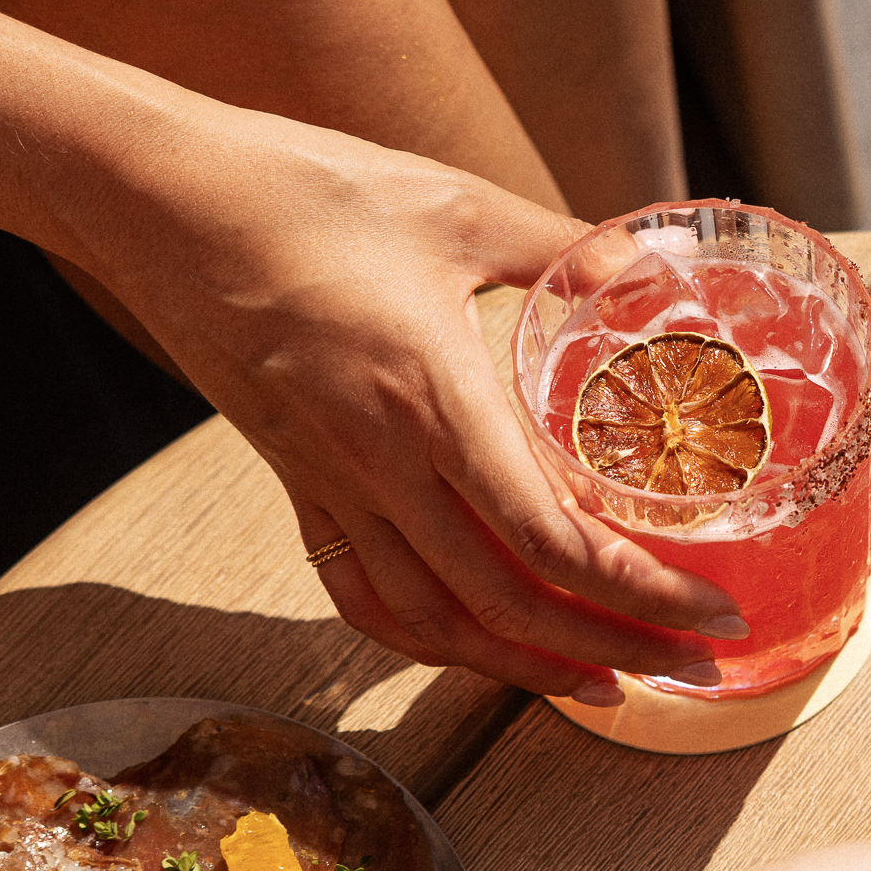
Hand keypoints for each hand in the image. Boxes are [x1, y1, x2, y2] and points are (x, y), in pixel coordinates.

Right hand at [82, 106, 739, 697]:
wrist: (157, 196)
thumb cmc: (303, 187)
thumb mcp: (455, 206)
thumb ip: (561, 246)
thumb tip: (645, 270)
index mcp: (431, 396)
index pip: (549, 537)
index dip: (639, 592)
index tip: (713, 609)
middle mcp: (379, 463)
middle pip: (507, 604)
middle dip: (612, 649)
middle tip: (696, 667)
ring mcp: (330, 484)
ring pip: (432, 622)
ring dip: (525, 668)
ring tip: (608, 684)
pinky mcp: (297, 485)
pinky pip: (367, 595)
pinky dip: (433, 642)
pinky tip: (487, 649)